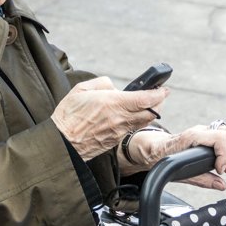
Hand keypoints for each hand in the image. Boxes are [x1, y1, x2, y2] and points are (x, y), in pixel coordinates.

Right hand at [51, 76, 169, 160]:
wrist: (62, 142)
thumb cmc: (68, 115)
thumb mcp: (82, 89)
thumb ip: (102, 84)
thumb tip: (114, 88)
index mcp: (113, 103)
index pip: (145, 99)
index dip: (158, 94)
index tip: (164, 89)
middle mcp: (120, 118)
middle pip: (150, 112)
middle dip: (158, 103)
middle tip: (159, 96)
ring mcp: (119, 131)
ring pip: (142, 122)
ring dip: (148, 113)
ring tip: (146, 104)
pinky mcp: (114, 140)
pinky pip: (130, 129)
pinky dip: (135, 122)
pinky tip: (128, 116)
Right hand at [119, 125, 225, 189]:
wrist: (152, 156)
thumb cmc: (171, 162)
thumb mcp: (194, 173)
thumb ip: (209, 178)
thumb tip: (222, 186)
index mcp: (211, 139)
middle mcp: (208, 132)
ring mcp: (201, 132)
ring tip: (223, 168)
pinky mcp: (192, 135)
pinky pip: (216, 138)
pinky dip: (222, 153)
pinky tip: (217, 166)